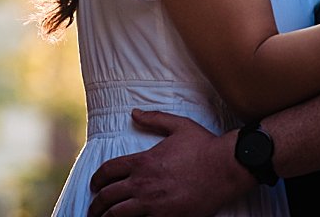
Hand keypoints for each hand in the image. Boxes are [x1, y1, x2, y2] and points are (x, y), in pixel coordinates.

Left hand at [86, 109, 255, 216]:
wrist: (226, 168)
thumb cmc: (204, 146)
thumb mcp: (178, 125)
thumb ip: (154, 118)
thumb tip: (134, 113)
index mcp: (142, 161)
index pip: (108, 171)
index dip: (96, 179)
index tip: (94, 185)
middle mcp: (143, 184)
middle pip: (108, 197)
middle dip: (96, 205)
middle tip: (93, 209)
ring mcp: (154, 204)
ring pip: (119, 215)